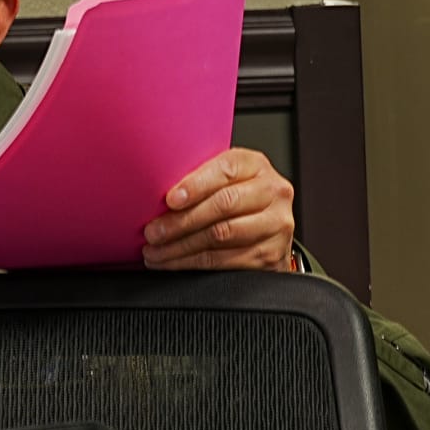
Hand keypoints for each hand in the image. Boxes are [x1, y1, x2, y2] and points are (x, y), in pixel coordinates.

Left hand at [143, 148, 296, 271]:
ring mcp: (276, 224)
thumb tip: (153, 191)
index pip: (226, 169)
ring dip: (180, 246)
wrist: (268, 228)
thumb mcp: (221, 179)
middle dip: (181, 221)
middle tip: (153, 231)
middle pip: (224, 204)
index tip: (170, 200)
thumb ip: (197, 179)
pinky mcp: (271, 254)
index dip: (196, 185)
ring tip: (155, 250)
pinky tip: (171, 262)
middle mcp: (273, 192)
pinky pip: (224, 260)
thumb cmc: (236, 199)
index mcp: (256, 166)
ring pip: (221, 235)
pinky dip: (191, 263)